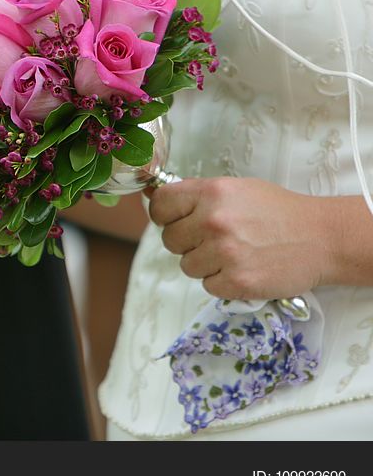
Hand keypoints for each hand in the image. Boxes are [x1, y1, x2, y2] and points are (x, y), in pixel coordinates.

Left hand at [147, 177, 330, 299]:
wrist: (322, 238)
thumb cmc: (277, 212)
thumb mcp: (236, 190)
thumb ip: (197, 195)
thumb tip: (154, 197)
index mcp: (211, 192)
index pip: (160, 204)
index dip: (164, 215)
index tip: (173, 220)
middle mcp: (214, 221)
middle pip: (170, 240)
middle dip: (187, 242)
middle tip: (215, 239)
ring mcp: (224, 253)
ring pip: (187, 265)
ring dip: (205, 264)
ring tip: (234, 253)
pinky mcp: (236, 282)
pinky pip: (208, 286)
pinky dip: (222, 282)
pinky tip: (244, 268)